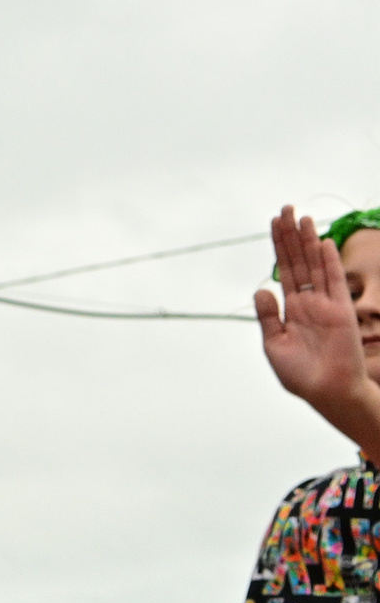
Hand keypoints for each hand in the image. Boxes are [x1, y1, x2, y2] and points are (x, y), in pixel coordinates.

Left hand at [259, 208, 377, 415]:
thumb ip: (268, 316)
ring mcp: (326, 304)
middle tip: (285, 209)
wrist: (327, 393)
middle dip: (291, 235)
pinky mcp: (341, 311)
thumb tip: (260, 288)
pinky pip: (334, 281)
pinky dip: (328, 261)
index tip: (274, 224)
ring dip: (308, 241)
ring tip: (301, 217)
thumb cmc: (301, 375)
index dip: (279, 247)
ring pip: (315, 265)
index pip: (284, 270)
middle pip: (298, 261)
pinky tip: (321, 242)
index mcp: (291, 309)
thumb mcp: (274, 344)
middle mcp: (309, 302)